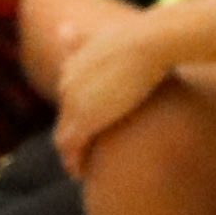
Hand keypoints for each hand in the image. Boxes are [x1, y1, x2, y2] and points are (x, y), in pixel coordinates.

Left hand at [54, 14, 175, 164]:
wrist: (149, 43)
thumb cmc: (152, 40)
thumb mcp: (134, 42)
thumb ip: (130, 47)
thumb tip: (146, 45)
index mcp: (78, 63)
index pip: (71, 93)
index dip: (77, 113)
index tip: (84, 130)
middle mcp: (69, 81)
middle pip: (65, 115)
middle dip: (71, 135)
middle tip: (78, 156)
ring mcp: (73, 100)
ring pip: (64, 134)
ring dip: (70, 153)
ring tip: (78, 170)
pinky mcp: (83, 119)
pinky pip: (70, 146)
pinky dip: (72, 161)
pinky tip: (79, 174)